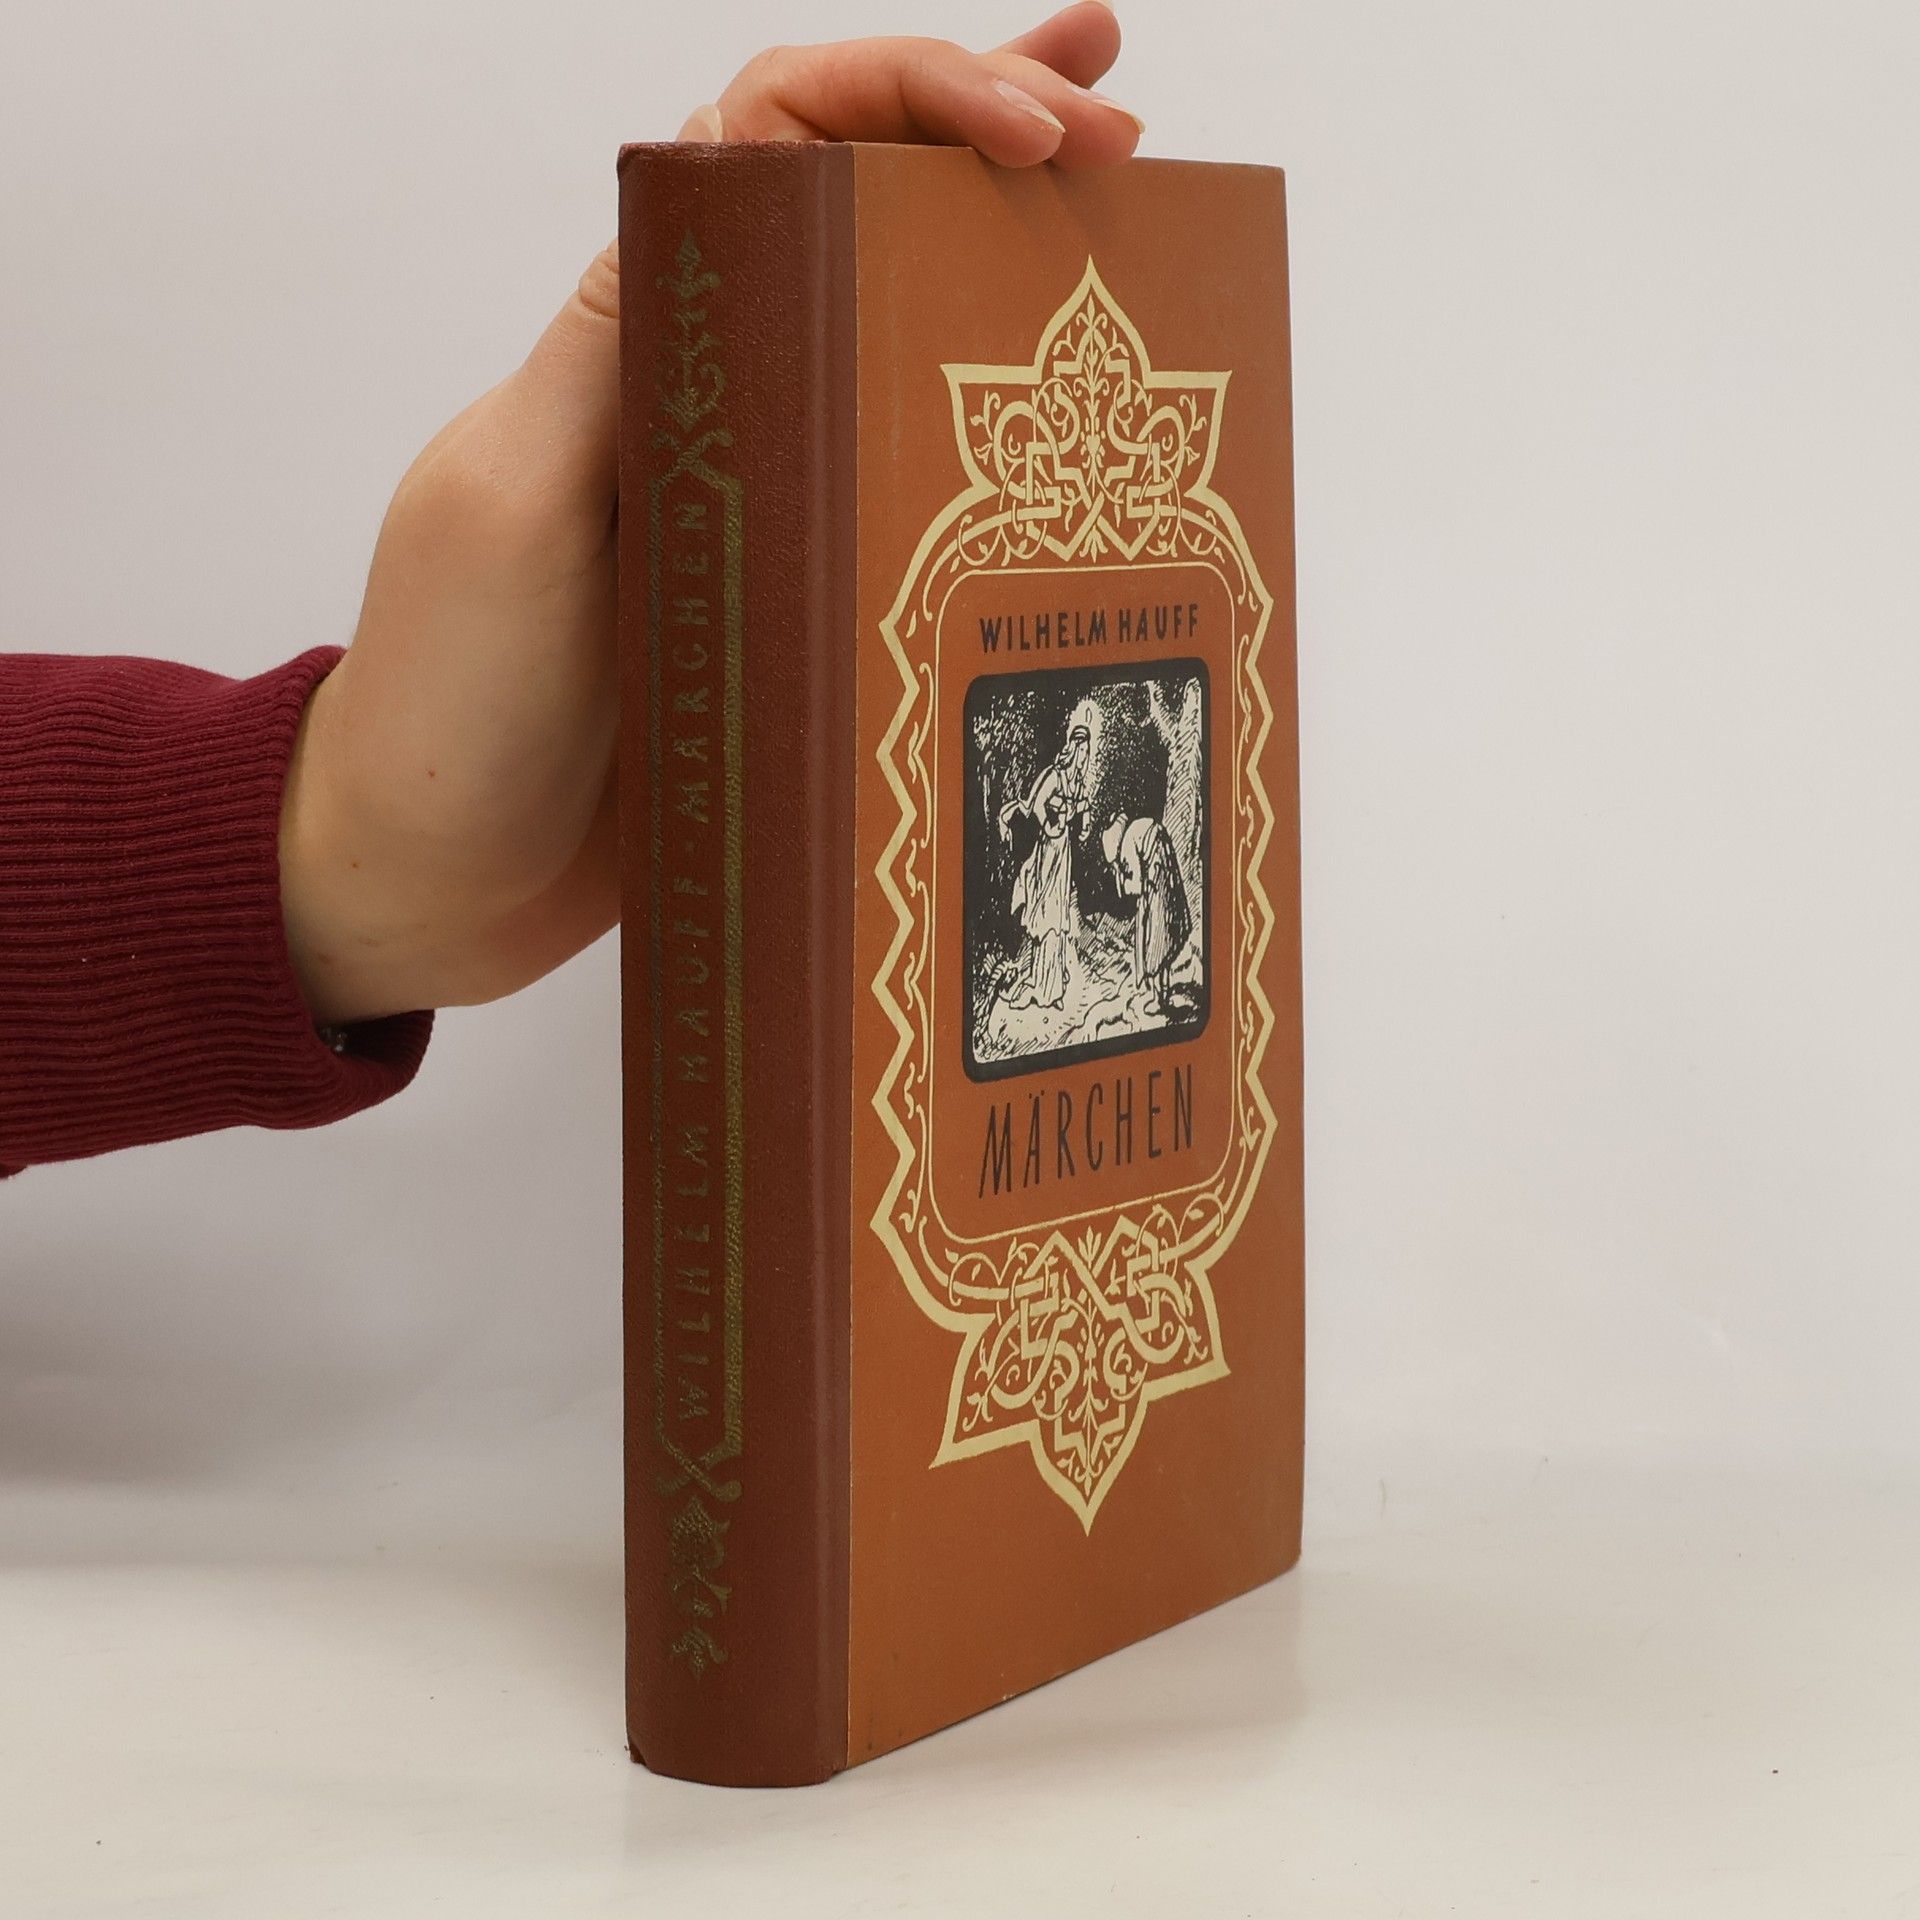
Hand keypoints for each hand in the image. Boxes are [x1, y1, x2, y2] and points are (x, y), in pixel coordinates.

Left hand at [278, 5, 1140, 1026]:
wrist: (439, 875)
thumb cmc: (451, 705)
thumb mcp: (511, 508)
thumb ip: (615, 356)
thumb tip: (723, 188)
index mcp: (635, 339)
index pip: (776, 139)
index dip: (911, 97)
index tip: (1033, 130)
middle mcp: (707, 393)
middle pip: (855, 211)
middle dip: (987, 136)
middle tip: (1121, 132)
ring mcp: (756, 494)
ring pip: (891, 339)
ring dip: (1003, 266)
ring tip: (1129, 215)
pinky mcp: (785, 598)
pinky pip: (898, 491)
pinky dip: (991, 456)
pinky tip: (1073, 459)